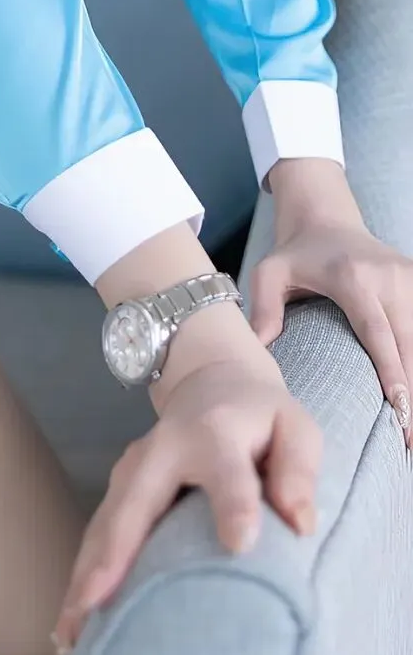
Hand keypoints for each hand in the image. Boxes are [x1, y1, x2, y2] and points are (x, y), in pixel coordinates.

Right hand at [51, 348, 320, 654]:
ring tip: (69, 634)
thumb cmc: (261, 419)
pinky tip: (72, 622)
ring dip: (83, 579)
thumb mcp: (296, 428)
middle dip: (111, 558)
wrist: (213, 380)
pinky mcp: (119, 491)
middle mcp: (160, 451)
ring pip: (104, 528)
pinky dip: (82, 577)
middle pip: (133, 506)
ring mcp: (131, 472)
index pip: (226, 472)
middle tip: (93, 609)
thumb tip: (300, 525)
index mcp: (214, 435)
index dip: (233, 506)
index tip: (240, 546)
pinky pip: (98, 537)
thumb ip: (298, 471)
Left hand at [250, 170, 412, 448]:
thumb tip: (258, 351)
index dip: (392, 371)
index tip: (400, 407)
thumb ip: (263, 309)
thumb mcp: (269, 273)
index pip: (377, 331)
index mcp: (353, 277)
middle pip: (409, 341)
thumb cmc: (296, 254)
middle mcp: (388, 276)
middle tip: (411, 437)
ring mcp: (408, 276)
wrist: (326, 217)